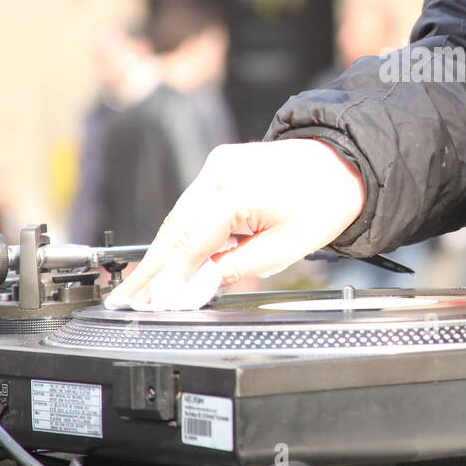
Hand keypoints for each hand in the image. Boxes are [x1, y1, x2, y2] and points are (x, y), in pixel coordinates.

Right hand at [106, 139, 364, 309]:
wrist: (343, 161)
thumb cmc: (324, 201)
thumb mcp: (284, 248)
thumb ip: (235, 268)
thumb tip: (197, 286)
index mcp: (234, 190)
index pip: (190, 243)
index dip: (169, 278)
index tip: (150, 304)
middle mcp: (218, 172)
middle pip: (174, 229)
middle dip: (151, 269)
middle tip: (123, 300)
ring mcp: (217, 165)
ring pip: (179, 217)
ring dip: (163, 253)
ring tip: (139, 287)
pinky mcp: (220, 167)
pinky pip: (192, 206)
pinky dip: (182, 233)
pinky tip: (168, 260)